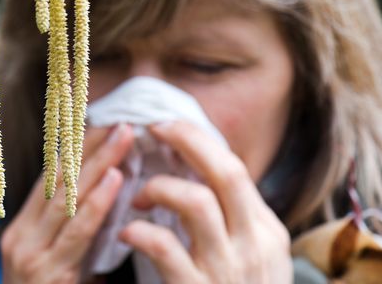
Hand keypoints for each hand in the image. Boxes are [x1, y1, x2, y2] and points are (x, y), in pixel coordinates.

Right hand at [0, 124, 133, 283]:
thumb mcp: (53, 262)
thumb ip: (72, 233)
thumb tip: (107, 199)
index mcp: (22, 229)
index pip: (50, 180)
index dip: (75, 149)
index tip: (101, 124)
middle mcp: (21, 236)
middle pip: (59, 180)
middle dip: (89, 146)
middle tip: (118, 121)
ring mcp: (31, 253)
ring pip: (68, 197)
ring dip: (99, 162)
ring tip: (122, 137)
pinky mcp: (48, 271)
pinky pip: (78, 230)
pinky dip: (98, 201)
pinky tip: (115, 178)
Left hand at [118, 120, 291, 283]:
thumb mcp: (249, 255)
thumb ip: (230, 218)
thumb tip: (193, 168)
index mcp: (265, 229)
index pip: (234, 168)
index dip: (198, 139)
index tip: (167, 126)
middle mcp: (254, 243)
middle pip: (225, 171)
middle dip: (186, 140)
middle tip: (153, 129)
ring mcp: (227, 269)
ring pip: (197, 201)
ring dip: (159, 188)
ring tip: (139, 198)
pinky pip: (166, 247)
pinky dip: (141, 231)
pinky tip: (128, 231)